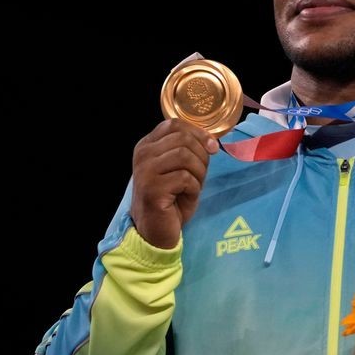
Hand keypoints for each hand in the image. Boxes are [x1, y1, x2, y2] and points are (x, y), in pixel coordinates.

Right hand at [130, 119, 218, 248]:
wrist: (157, 231)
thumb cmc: (171, 199)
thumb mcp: (179, 169)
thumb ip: (188, 150)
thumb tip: (211, 141)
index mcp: (147, 145)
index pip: (174, 124)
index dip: (198, 133)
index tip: (212, 148)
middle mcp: (143, 154)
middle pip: (184, 139)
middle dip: (201, 158)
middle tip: (199, 177)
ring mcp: (145, 170)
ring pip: (185, 156)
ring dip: (198, 173)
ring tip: (192, 188)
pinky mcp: (152, 188)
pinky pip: (185, 178)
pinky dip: (193, 189)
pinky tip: (185, 198)